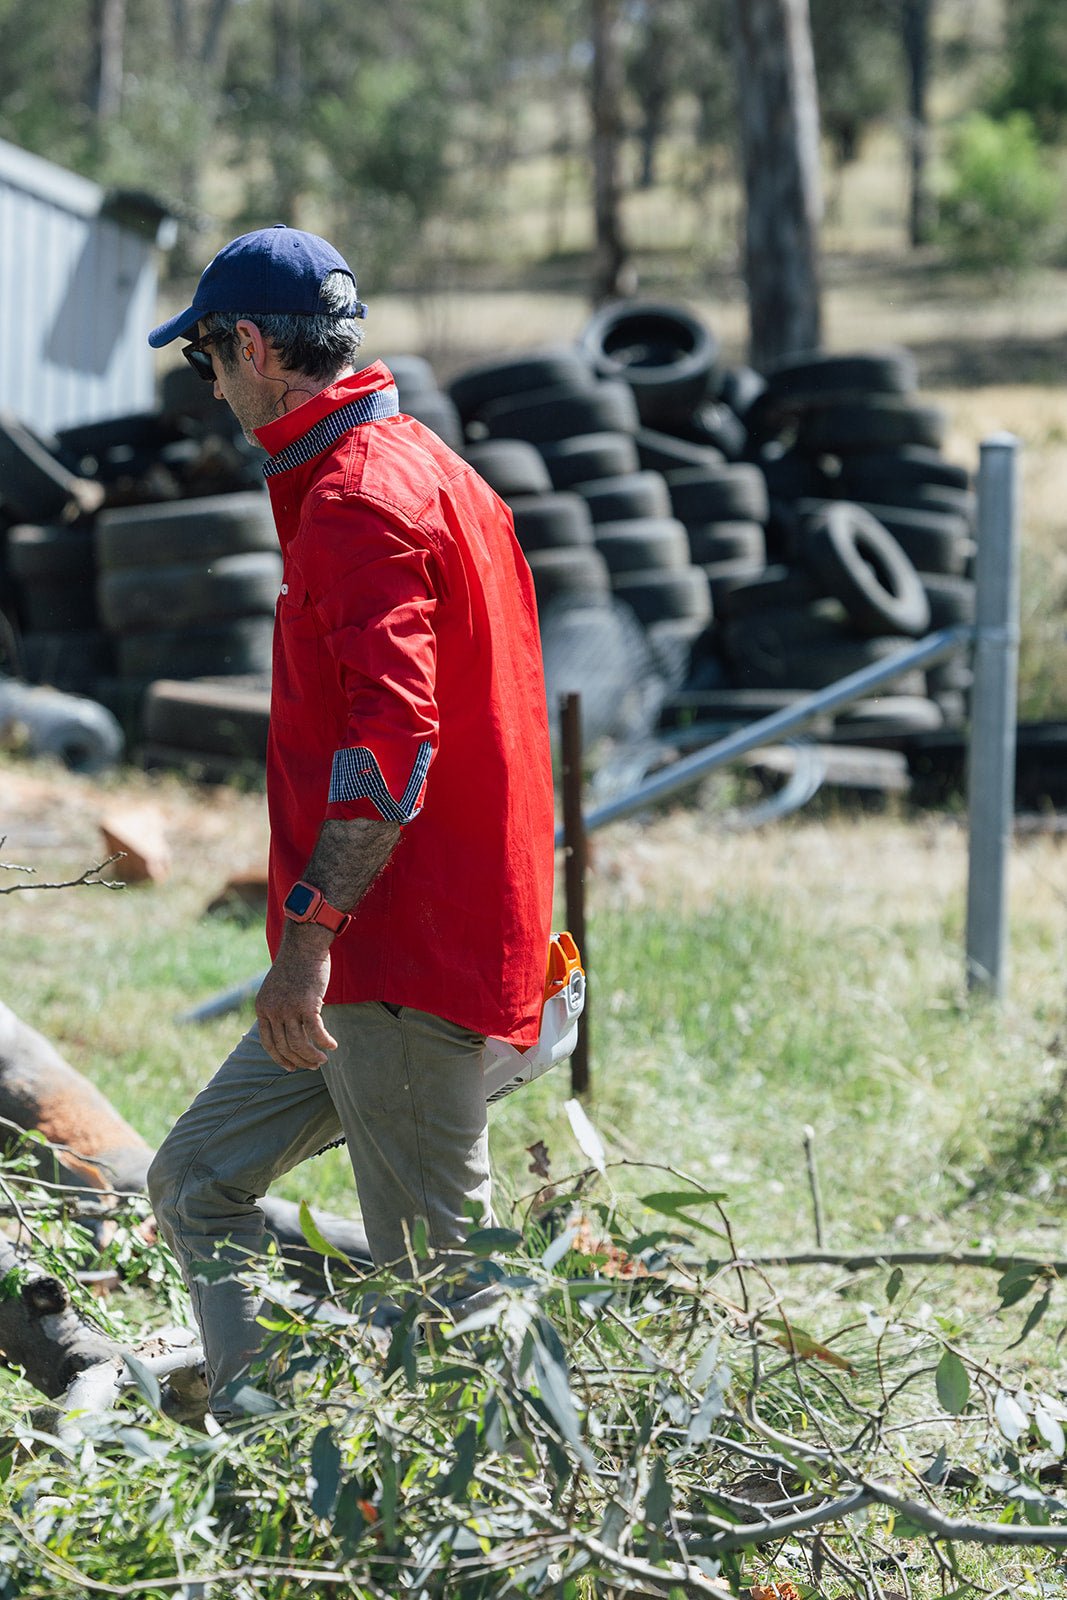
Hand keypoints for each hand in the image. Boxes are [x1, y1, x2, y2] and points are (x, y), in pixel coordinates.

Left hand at [255, 924, 338, 1070]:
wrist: (304, 946)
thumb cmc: (295, 966)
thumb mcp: (277, 989)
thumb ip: (277, 1008)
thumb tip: (287, 1028)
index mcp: (263, 1008)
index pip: (268, 1043)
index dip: (280, 1058)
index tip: (291, 1067)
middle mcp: (273, 1010)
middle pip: (284, 1047)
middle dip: (299, 1061)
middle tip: (313, 1065)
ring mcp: (289, 1008)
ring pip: (299, 1044)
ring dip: (312, 1057)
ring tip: (323, 1060)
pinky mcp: (307, 1004)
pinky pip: (317, 1032)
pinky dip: (325, 1042)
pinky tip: (333, 1045)